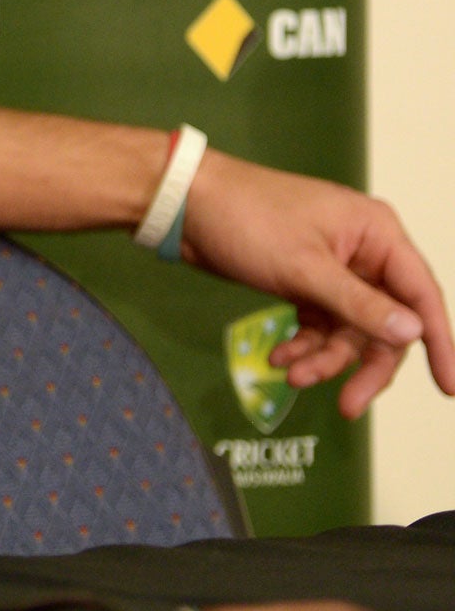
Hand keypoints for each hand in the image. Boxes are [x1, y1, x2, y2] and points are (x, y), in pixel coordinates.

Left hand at [180, 149, 454, 417]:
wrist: (182, 204)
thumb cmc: (244, 218)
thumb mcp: (304, 267)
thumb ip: (359, 305)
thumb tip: (413, 333)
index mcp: (377, 233)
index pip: (422, 295)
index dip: (440, 343)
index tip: (448, 388)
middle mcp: (363, 251)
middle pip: (386, 324)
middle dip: (364, 364)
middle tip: (348, 406)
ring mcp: (333, 269)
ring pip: (348, 331)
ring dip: (324, 358)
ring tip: (290, 373)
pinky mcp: (304, 282)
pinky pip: (319, 326)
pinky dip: (304, 346)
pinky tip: (279, 358)